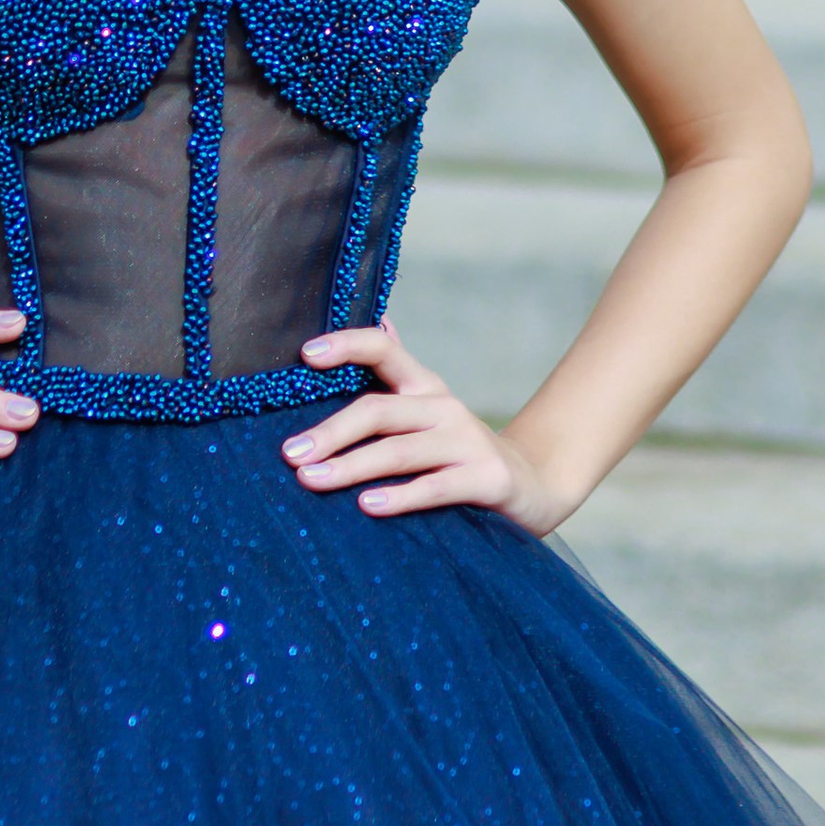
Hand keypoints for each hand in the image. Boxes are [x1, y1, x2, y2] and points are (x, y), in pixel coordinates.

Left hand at [281, 321, 564, 533]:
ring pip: (399, 451)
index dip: (347, 345)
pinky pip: (435, 487)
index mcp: (425, 388)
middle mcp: (445, 407)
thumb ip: (399, 376)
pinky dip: (400, 497)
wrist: (534, 486)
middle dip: (331, 431)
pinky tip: (367, 506)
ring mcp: (468, 442)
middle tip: (290, 453)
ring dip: (351, 466)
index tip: (306, 354)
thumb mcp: (429, 411)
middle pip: (380, 410)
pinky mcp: (486, 479)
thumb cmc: (461, 452)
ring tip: (311, 480)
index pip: (384, 350)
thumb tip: (380, 319)